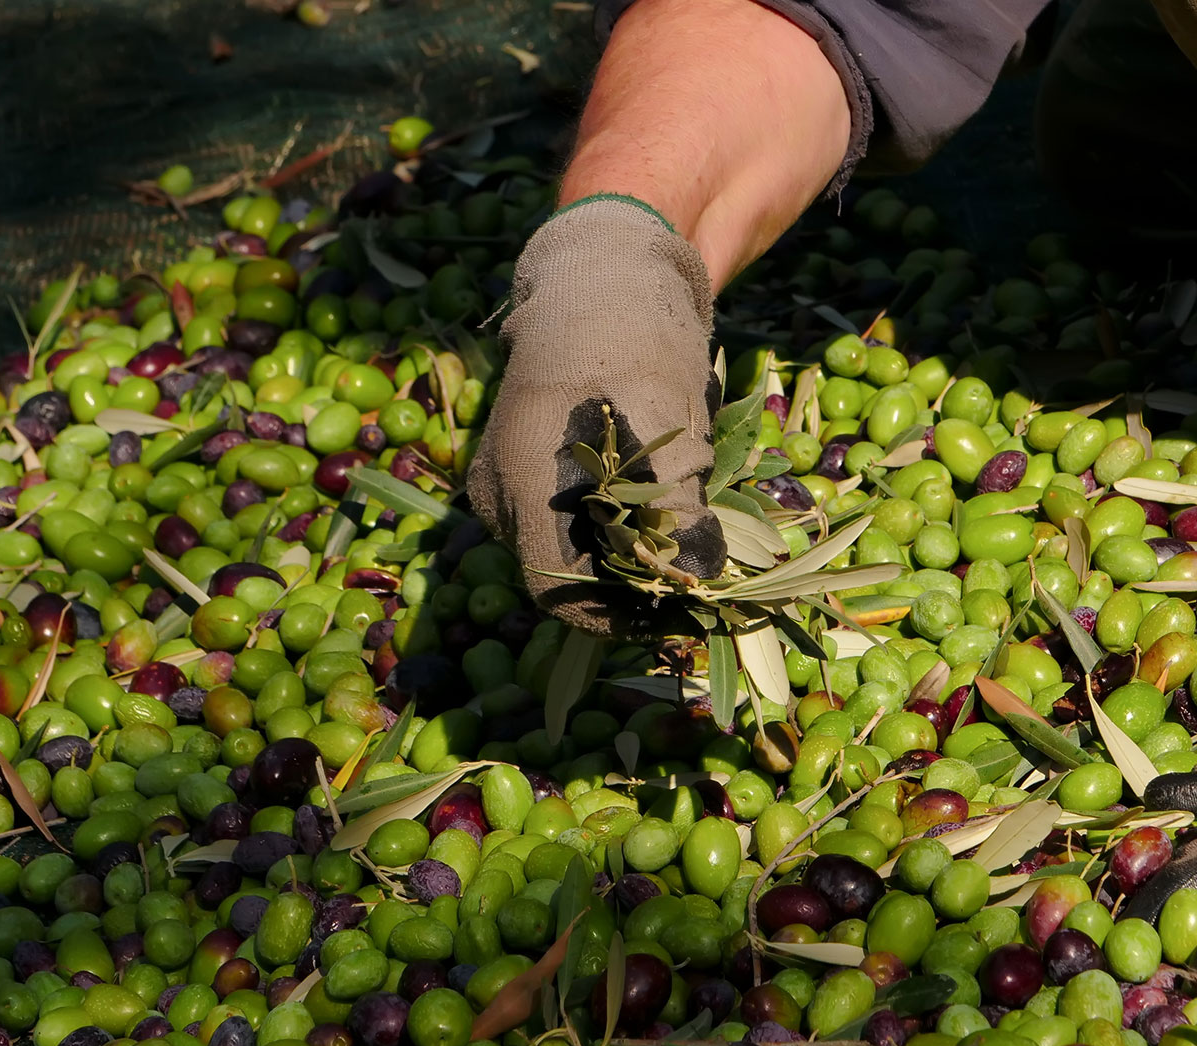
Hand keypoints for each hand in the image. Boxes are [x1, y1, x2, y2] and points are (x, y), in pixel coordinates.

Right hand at [467, 196, 725, 635]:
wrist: (602, 277)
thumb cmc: (634, 339)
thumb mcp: (668, 420)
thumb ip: (676, 505)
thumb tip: (697, 579)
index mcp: (520, 481)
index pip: (558, 592)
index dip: (619, 616)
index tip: (678, 614)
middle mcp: (499, 494)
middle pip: (563, 576)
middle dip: (629, 588)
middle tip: (695, 579)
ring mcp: (504, 483)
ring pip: (567, 551)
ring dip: (624, 558)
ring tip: (681, 538)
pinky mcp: (522, 472)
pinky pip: (564, 523)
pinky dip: (612, 528)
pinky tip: (654, 507)